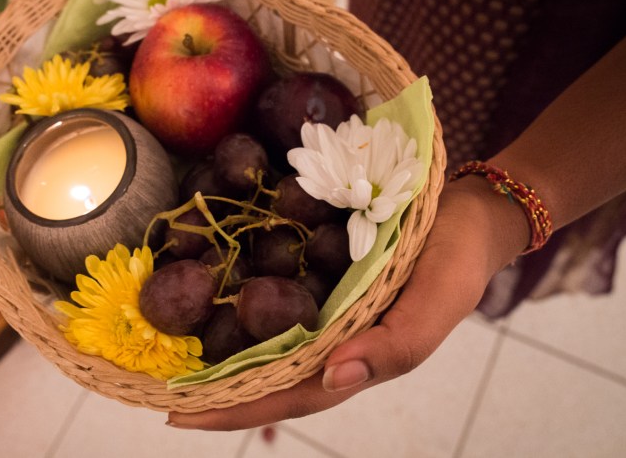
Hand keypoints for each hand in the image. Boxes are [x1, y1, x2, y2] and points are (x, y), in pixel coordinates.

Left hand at [166, 176, 529, 429]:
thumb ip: (396, 346)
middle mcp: (332, 339)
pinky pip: (276, 294)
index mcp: (356, 357)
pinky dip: (242, 300)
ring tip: (167, 348)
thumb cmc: (457, 260)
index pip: (287, 395)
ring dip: (219, 347)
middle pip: (266, 375)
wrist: (471, 211)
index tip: (177, 413)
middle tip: (154, 384)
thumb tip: (334, 377)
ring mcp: (325, 308)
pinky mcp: (322, 274)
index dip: (235, 408)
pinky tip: (208, 289)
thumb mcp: (438, 301)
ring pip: (265, 339)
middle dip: (213, 386)